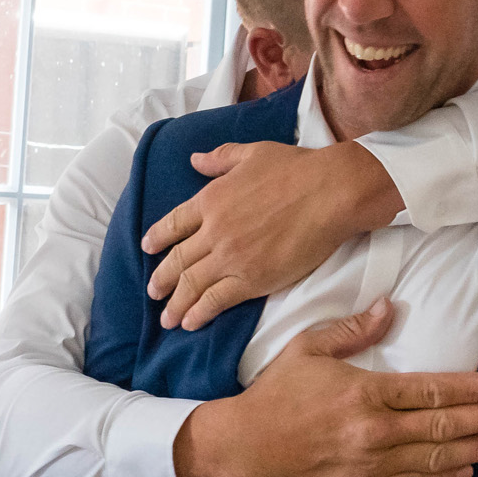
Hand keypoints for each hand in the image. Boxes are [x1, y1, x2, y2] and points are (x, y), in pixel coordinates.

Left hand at [141, 141, 402, 329]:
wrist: (329, 193)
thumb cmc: (297, 169)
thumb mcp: (253, 153)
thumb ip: (221, 158)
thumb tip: (194, 159)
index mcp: (211, 199)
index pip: (174, 223)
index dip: (158, 237)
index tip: (148, 248)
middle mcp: (213, 230)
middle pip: (178, 259)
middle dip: (161, 279)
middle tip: (152, 292)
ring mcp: (230, 257)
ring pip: (191, 284)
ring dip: (175, 303)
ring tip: (167, 318)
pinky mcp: (251, 279)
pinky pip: (215, 300)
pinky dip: (198, 313)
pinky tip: (190, 322)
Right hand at [172, 297, 477, 476]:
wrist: (246, 445)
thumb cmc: (278, 393)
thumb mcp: (310, 348)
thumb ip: (354, 330)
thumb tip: (391, 307)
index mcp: (366, 391)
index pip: (431, 390)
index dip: (471, 390)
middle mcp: (374, 430)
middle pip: (441, 426)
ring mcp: (369, 463)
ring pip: (434, 459)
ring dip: (472, 451)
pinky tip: (463, 472)